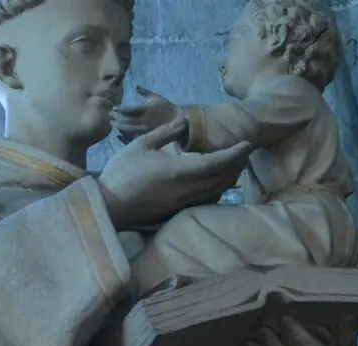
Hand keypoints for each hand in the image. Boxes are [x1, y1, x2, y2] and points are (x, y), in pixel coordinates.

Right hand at [98, 118, 253, 228]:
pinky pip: (208, 200)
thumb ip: (165, 132)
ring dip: (230, 177)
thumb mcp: (141, 145)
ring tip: (235, 165)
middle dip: (238, 164)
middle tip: (244, 152)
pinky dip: (218, 190)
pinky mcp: (179, 211)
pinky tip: (218, 182)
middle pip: (223, 177)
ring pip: (217, 191)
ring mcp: (185, 203)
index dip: (236, 153)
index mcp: (180, 170)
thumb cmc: (122, 172)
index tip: (248, 144)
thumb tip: (184, 120)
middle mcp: (187, 189)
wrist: (109, 206)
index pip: (217, 161)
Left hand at [112, 86, 180, 143]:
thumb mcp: (155, 97)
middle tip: (109, 116)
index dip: (120, 109)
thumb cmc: (165, 106)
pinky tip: (120, 131)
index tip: (113, 108)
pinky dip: (126, 133)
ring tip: (113, 124)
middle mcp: (144, 119)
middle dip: (117, 118)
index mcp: (146, 109)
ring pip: (129, 129)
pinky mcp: (147, 134)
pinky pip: (134, 135)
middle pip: (127, 120)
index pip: (129, 110)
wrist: (176, 119)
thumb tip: (136, 86)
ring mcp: (145, 128)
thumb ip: (144, 92)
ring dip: (120, 126)